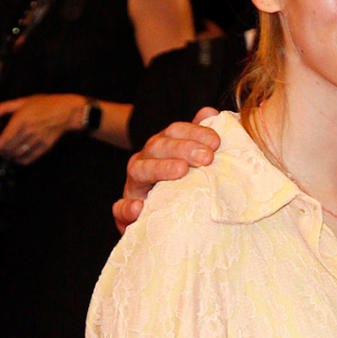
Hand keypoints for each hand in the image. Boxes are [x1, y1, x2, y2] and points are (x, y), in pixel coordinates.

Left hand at [0, 94, 86, 164]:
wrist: (67, 111)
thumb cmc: (47, 104)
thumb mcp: (25, 100)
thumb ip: (7, 106)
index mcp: (22, 119)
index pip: (5, 138)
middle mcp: (29, 131)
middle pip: (10, 148)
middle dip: (0, 152)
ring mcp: (38, 139)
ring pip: (19, 154)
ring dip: (9, 156)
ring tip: (5, 154)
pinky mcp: (45, 145)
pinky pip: (30, 157)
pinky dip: (21, 160)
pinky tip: (17, 158)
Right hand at [113, 107, 219, 233]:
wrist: (171, 225)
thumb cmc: (187, 188)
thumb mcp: (196, 163)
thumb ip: (201, 137)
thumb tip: (210, 111)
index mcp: (163, 147)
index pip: (175, 131)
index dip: (195, 132)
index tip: (216, 142)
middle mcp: (146, 162)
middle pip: (159, 146)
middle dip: (183, 148)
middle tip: (207, 157)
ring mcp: (134, 187)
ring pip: (139, 170)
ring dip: (161, 168)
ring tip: (181, 171)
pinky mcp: (125, 214)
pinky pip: (120, 209)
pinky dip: (127, 208)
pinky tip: (139, 208)